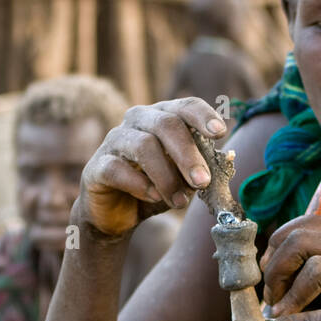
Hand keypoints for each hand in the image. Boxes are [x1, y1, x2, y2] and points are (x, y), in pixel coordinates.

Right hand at [78, 97, 227, 236]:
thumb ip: (201, 168)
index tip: (219, 133)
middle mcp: (138, 120)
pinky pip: (118, 169)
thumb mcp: (184, 179)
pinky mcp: (97, 166)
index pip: (185, 106)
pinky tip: (154, 197)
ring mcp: (114, 140)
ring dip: (167, 177)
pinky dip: (140, 185)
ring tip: (180, 202)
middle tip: (202, 182)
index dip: (203, 116)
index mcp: (163, 117)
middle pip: (166, 124)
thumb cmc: (156, 188)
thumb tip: (223, 161)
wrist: (117, 214)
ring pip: (143, 146)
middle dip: (188, 154)